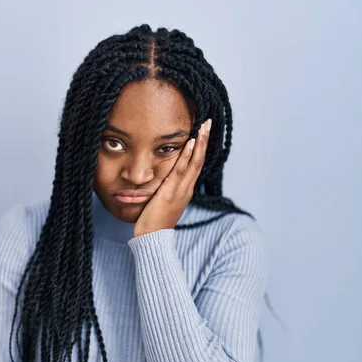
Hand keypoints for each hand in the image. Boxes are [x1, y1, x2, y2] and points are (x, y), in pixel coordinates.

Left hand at [133, 119, 211, 236]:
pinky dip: (187, 156)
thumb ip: (165, 190)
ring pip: (194, 162)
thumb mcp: (162, 202)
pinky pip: (181, 171)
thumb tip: (161, 180)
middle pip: (199, 160)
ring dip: (199, 143)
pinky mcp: (171, 192)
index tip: (203, 132)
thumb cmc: (154, 222)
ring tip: (203, 127)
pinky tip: (190, 143)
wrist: (152, 238)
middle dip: (204, 141)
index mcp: (185, 190)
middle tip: (208, 123)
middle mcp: (186, 188)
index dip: (200, 148)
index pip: (195, 165)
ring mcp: (180, 190)